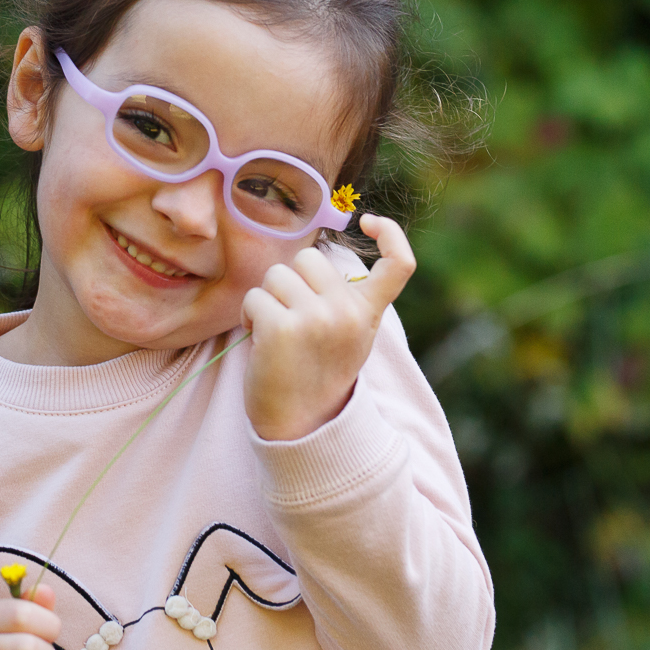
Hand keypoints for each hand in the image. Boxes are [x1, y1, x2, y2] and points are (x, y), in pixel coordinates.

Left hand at [240, 214, 415, 440]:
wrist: (299, 427)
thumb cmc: (315, 376)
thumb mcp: (348, 337)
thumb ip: (344, 300)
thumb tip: (315, 259)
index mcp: (369, 314)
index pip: (400, 264)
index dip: (391, 234)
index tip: (368, 221)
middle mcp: (348, 313)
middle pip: (310, 258)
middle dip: (292, 282)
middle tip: (292, 318)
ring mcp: (316, 319)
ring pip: (277, 275)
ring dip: (268, 299)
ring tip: (276, 333)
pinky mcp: (281, 329)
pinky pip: (255, 297)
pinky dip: (249, 316)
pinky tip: (259, 340)